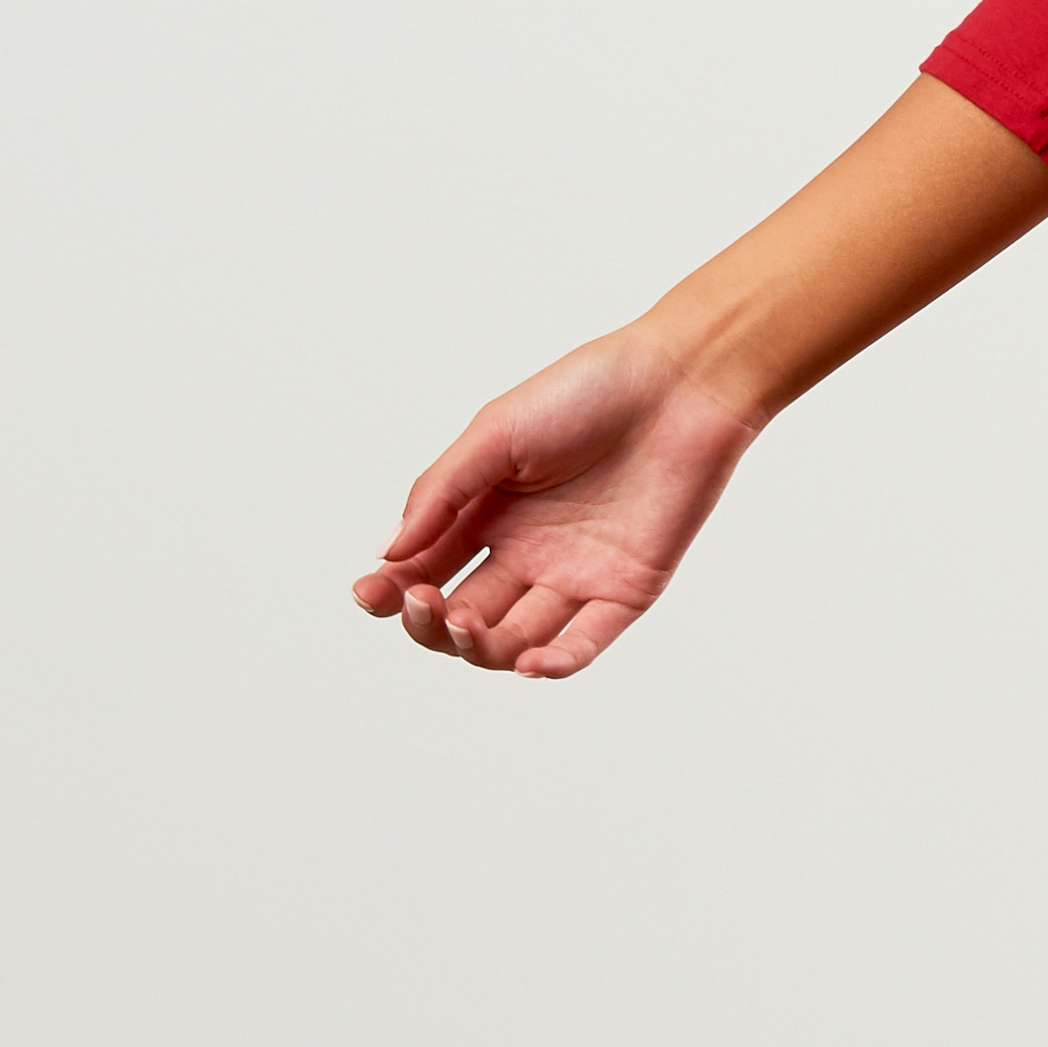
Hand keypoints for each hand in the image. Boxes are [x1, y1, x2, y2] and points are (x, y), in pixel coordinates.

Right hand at [352, 327, 753, 678]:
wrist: (678, 383)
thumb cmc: (586, 392)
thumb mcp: (495, 434)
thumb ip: (440, 492)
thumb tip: (388, 554)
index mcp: (486, 514)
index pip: (426, 570)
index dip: (393, 590)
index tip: (369, 592)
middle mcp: (525, 553)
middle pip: (462, 617)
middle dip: (430, 623)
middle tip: (423, 603)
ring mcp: (574, 577)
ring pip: (514, 640)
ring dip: (481, 647)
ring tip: (464, 623)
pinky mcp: (626, 592)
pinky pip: (584, 644)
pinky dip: (554, 663)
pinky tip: (526, 662)